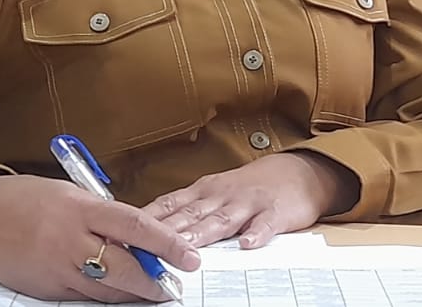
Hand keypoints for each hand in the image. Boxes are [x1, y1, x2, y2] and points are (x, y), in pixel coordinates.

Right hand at [0, 175, 199, 302]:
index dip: (167, 243)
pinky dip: (103, 296)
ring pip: (106, 291)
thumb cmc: (29, 199)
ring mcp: (57, 268)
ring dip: (132, 293)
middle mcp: (71, 240)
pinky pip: (83, 298)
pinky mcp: (46, 289)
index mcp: (81, 209)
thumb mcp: (71, 196)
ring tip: (150, 291)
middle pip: (124, 269)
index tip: (190, 257)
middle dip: (154, 282)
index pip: (135, 225)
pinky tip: (114, 292)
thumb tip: (140, 237)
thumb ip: (103, 216)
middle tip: (172, 287)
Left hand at [144, 153, 358, 248]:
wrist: (296, 173)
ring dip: (203, 234)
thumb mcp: (213, 194)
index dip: (146, 220)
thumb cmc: (248, 188)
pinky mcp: (275, 212)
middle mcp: (221, 195)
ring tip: (187, 249)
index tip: (125, 233)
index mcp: (203, 191)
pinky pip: (265, 224)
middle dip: (167, 232)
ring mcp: (248, 202)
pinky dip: (256, 233)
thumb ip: (186, 213)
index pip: (169, 205)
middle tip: (147, 247)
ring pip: (222, 219)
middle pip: (190, 215)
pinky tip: (247, 244)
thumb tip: (148, 233)